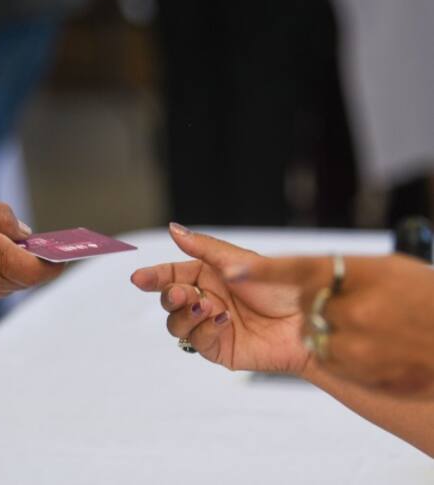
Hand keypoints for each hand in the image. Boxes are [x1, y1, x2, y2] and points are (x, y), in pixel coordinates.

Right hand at [0, 188, 62, 304]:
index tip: (64, 255)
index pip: (39, 273)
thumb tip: (24, 235)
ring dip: (6, 267)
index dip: (55, 264)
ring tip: (2, 243)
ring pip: (0, 285)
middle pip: (21, 280)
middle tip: (34, 242)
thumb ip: (6, 221)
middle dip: (30, 262)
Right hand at [131, 223, 308, 374]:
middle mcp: (206, 300)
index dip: (154, 276)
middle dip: (171, 297)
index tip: (139, 278)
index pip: (171, 275)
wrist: (310, 320)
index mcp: (208, 276)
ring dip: (187, 315)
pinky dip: (204, 330)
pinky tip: (223, 320)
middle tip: (184, 294)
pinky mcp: (220, 348)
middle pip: (170, 301)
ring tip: (210, 307)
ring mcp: (210, 326)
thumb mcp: (239, 260)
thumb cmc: (281, 286)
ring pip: (176, 324)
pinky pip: (197, 342)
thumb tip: (173, 228)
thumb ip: (203, 248)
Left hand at [241, 253, 433, 397]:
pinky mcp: (362, 374)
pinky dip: (342, 354)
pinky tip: (372, 348)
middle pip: (303, 306)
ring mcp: (359, 345)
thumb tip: (296, 278)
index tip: (228, 269)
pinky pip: (332, 360)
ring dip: (328, 331)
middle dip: (310, 304)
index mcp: (359, 273)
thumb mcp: (383, 271)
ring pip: (315, 337)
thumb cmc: (422, 298)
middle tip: (336, 302)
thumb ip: (338, 271)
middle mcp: (354, 309)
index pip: (297, 269)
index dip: (259, 270)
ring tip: (364, 328)